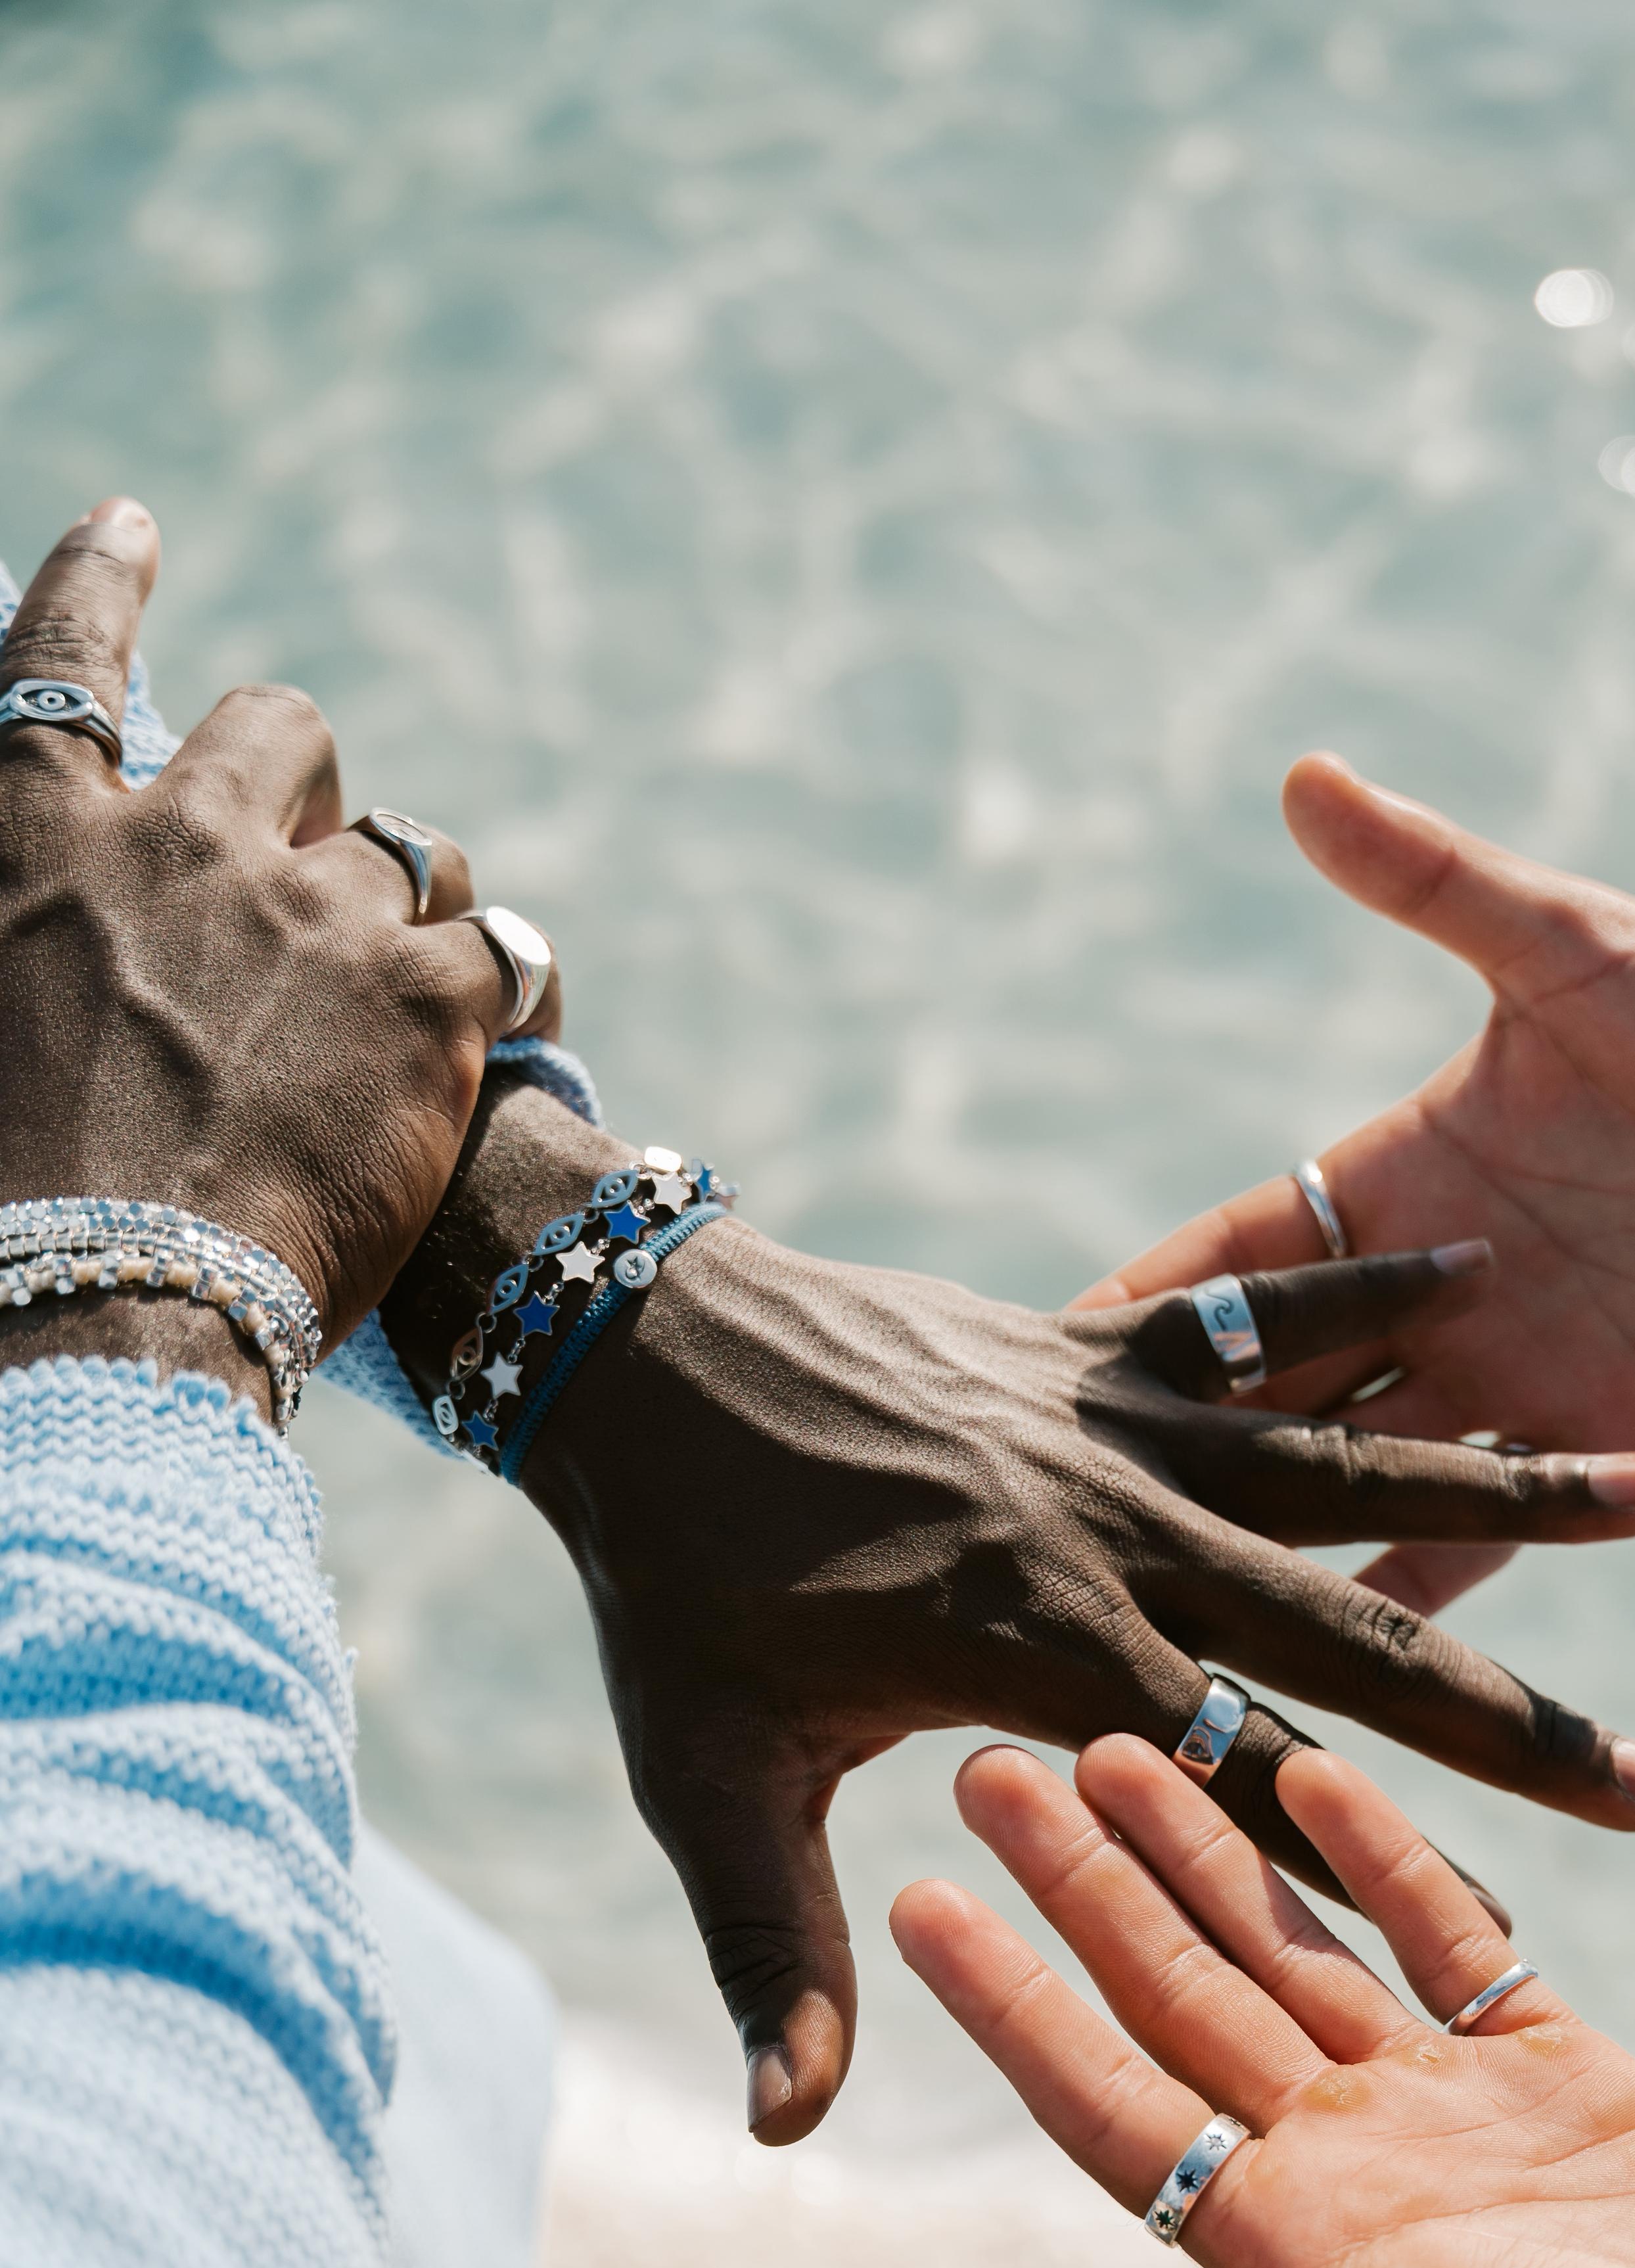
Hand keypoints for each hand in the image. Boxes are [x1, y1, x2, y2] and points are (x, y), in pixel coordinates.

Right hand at [0, 498, 527, 1402]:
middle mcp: (187, 842)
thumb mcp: (0, 1018)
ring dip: (403, 912)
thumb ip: (46, 938)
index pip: (60, 664)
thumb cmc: (9, 1194)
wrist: (113, 1299)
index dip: (99, 579)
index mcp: (43, 842)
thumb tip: (79, 947)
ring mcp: (315, 913)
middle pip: (280, 729)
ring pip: (405, 851)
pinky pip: (505, 950)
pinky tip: (504, 1039)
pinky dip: (506, 988)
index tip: (130, 523)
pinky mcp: (426, 1000)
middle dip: (302, 783)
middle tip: (303, 882)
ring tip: (394, 1011)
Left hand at [381, 1079, 1634, 2140]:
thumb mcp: (703, 1782)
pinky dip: (1366, 1295)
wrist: (629, 1355)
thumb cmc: (666, 1591)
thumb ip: (771, 1955)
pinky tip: (1487, 1271)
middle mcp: (1114, 1544)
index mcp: (1041, 1661)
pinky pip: (1260, 1319)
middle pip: (1354, 1645)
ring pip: (1350, 1466)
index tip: (1511, 1953)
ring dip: (1508, 1481)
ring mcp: (1119, 1434)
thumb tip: (778, 2137)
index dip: (1373, 1884)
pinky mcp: (1103, 1348)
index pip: (1238, 1798)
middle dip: (1515, 1726)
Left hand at [891, 1736, 1634, 2267]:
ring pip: (1298, 1945)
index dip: (1017, 2004)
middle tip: (983, 1760)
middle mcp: (1350, 2165)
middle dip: (1084, 1883)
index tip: (926, 1902)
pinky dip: (1386, 1852)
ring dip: (1206, 1849)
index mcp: (1294, 2248)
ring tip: (1114, 1739)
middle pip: (1182, 1994)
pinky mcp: (1564, 2066)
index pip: (1115, 2099)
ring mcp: (1451, 2109)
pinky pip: (1450, 1933)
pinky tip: (1314, 1768)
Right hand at [1082, 757, 1634, 1613]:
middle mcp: (1418, 1302)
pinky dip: (1411, 1611)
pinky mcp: (1579, 1447)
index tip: (1002, 1378)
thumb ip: (1439, 886)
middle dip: (1153, 1473)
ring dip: (1263, 1558)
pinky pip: (1478, 1546)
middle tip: (1029, 1548)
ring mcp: (1492, 1386)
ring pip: (1348, 1493)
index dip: (1120, 1320)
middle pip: (1255, 1404)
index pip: (1218, 1269)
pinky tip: (1324, 1692)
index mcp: (1385, 1183)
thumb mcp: (1572, 950)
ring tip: (1149, 1639)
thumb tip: (1306, 777)